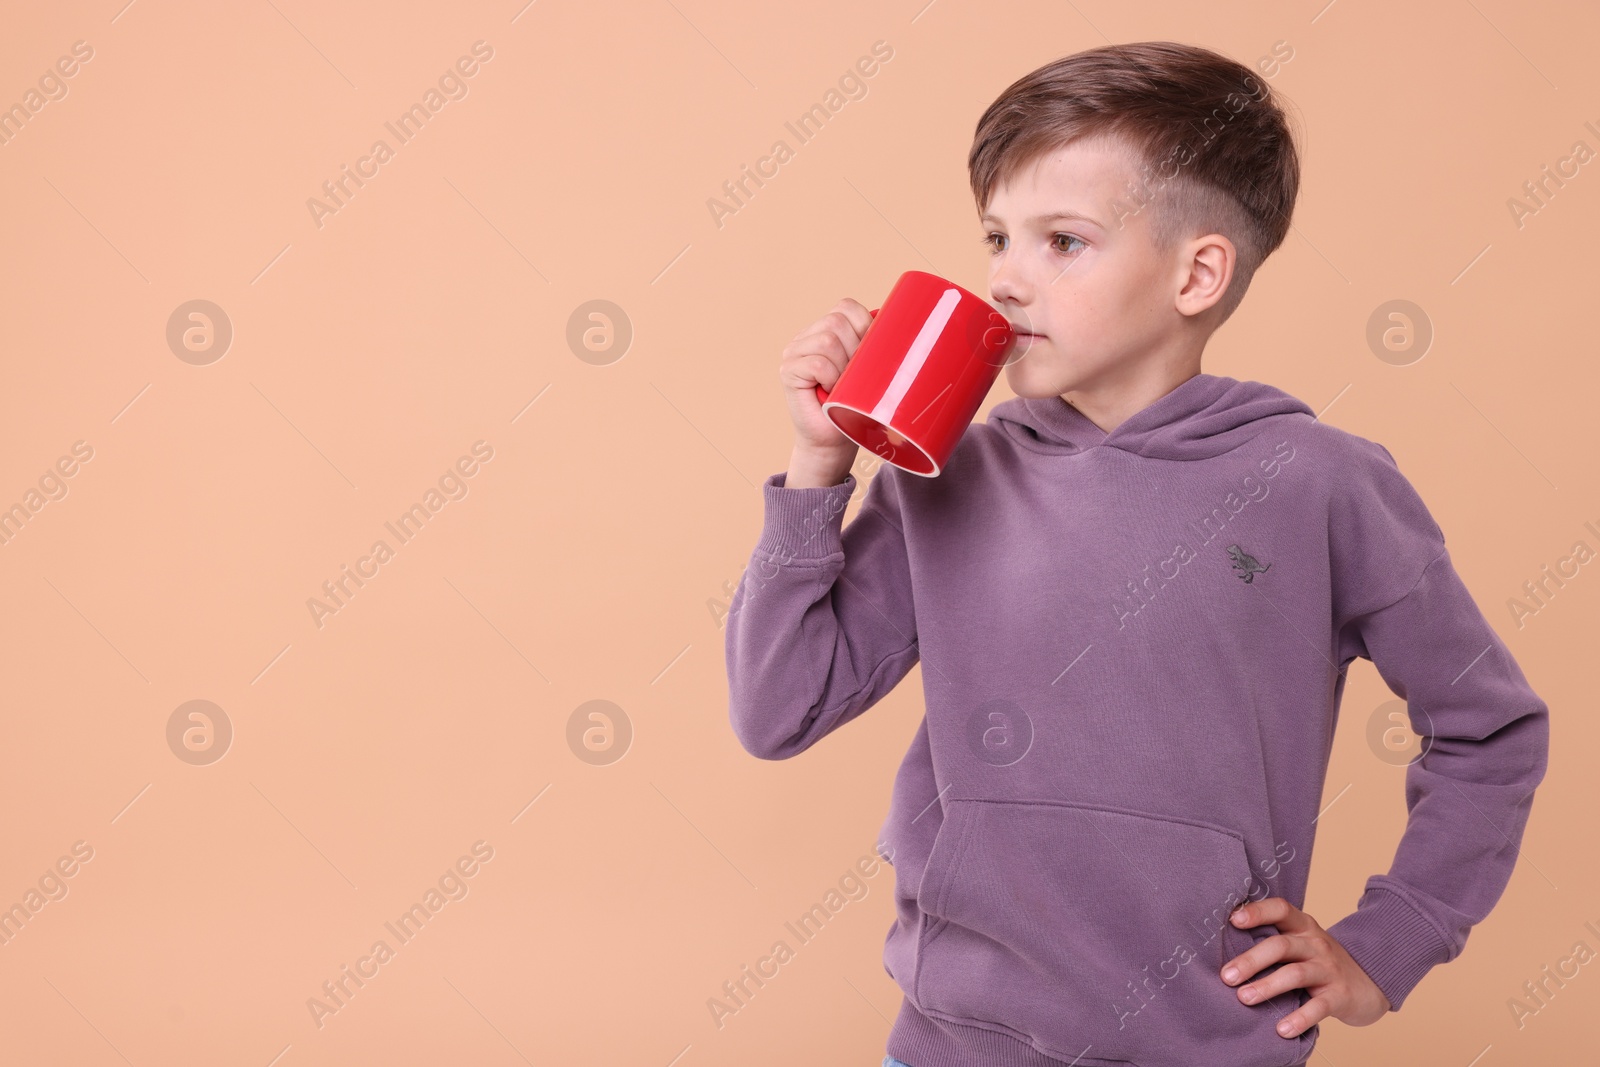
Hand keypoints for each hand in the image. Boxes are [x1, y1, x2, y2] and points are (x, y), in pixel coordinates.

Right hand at [778, 299, 873, 457]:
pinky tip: (829, 391)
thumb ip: (872, 343)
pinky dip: (830, 379)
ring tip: (841, 386)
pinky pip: (818, 364)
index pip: (846, 307)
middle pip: (837, 322)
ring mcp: (793, 352)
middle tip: (854, 377)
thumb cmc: (854, 405)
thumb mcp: (868, 368)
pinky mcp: (787, 371)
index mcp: (825, 329)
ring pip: (828, 341)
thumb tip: (900, 320)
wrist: (834, 440)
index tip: (869, 356)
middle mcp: (805, 336)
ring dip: (843, 368)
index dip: (864, 327)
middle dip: (855, 351)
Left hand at [1219, 897, 1390, 1036]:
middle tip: (1226, 976)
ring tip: (1244, 998)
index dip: (1258, 912)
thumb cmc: (1320, 961)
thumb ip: (1274, 941)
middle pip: (1281, 945)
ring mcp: (1329, 969)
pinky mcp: (1340, 995)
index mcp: (1303, 926)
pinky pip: (1318, 1007)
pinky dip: (1299, 1018)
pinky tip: (1281, 1030)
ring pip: (1296, 974)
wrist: (1370, 983)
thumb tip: (1223, 950)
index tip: (1233, 920)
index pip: (1281, 909)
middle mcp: (1316, 943)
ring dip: (1268, 986)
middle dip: (1251, 960)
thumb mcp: (1302, 943)